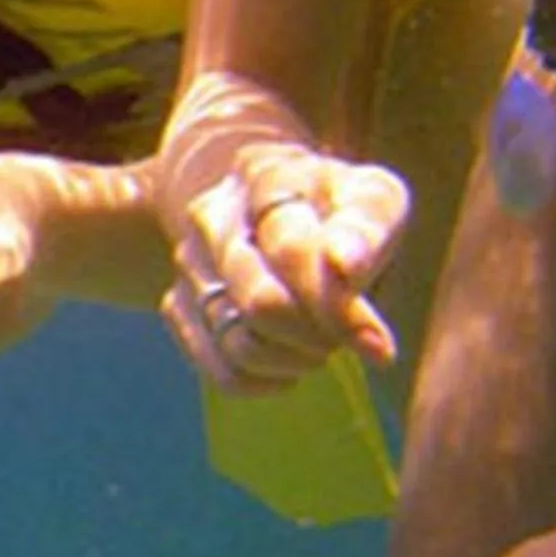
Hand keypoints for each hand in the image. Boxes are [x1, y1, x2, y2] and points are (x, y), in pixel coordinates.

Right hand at [163, 138, 406, 393]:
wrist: (279, 211)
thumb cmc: (339, 213)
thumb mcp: (372, 202)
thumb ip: (367, 231)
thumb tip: (344, 268)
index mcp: (265, 175)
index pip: (292, 250)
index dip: (338, 307)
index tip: (379, 346)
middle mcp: (213, 213)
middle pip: (260, 302)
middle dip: (318, 335)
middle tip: (349, 337)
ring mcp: (187, 261)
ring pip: (239, 342)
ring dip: (295, 359)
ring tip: (322, 344)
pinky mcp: (176, 305)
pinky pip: (220, 369)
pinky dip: (264, 381)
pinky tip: (290, 367)